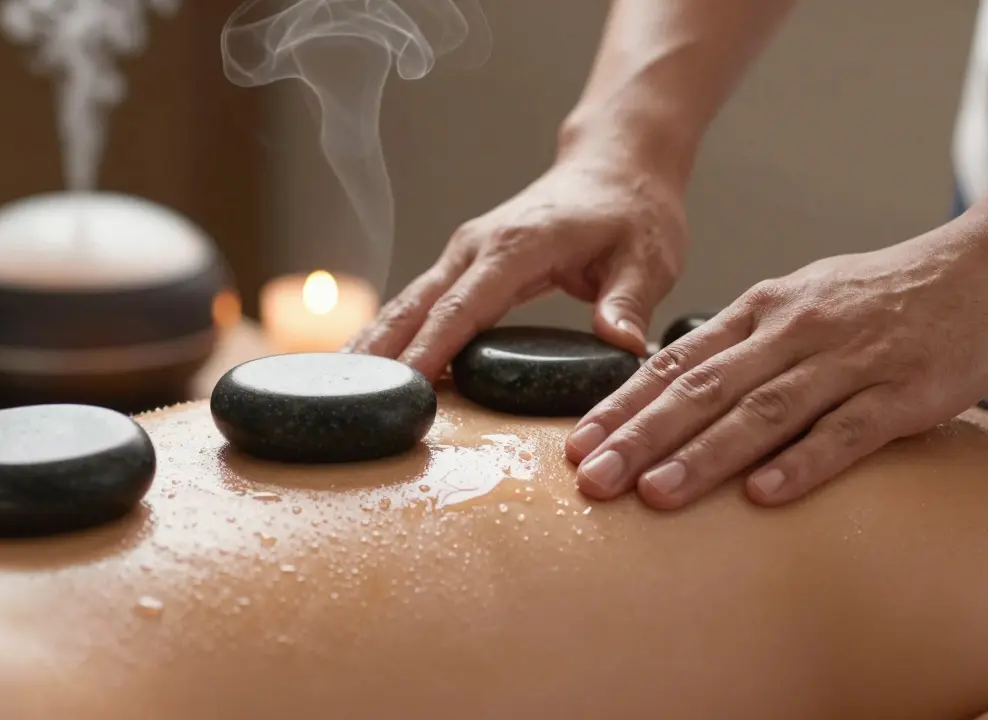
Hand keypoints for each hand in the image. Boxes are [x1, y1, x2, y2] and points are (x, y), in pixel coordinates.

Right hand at [344, 156, 687, 378]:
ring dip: (375, 343)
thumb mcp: (647, 256)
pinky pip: (420, 301)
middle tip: (346, 402)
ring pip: (407, 302)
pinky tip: (374, 367)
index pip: (463, 306)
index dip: (431, 349)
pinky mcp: (464, 261)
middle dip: (380, 352)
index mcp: (518, 246)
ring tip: (340, 392)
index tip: (403, 387)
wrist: (614, 165)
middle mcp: (478, 246)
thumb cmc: (633, 210)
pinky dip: (394, 332)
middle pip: (415, 304)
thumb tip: (622, 345)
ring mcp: (465, 251)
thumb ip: (630, 301)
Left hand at [566, 219, 987, 508]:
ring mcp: (849, 360)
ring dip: (705, 454)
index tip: (577, 444)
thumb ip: (743, 342)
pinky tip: (763, 495)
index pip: (676, 361)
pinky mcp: (903, 392)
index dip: (623, 405)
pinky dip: (803, 463)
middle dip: (642, 436)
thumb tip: (679, 384)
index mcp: (763, 309)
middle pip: (704, 388)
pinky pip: (846, 432)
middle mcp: (794, 330)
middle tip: (592, 479)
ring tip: (656, 494)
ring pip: (763, 410)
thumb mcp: (801, 301)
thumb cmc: (885, 293)